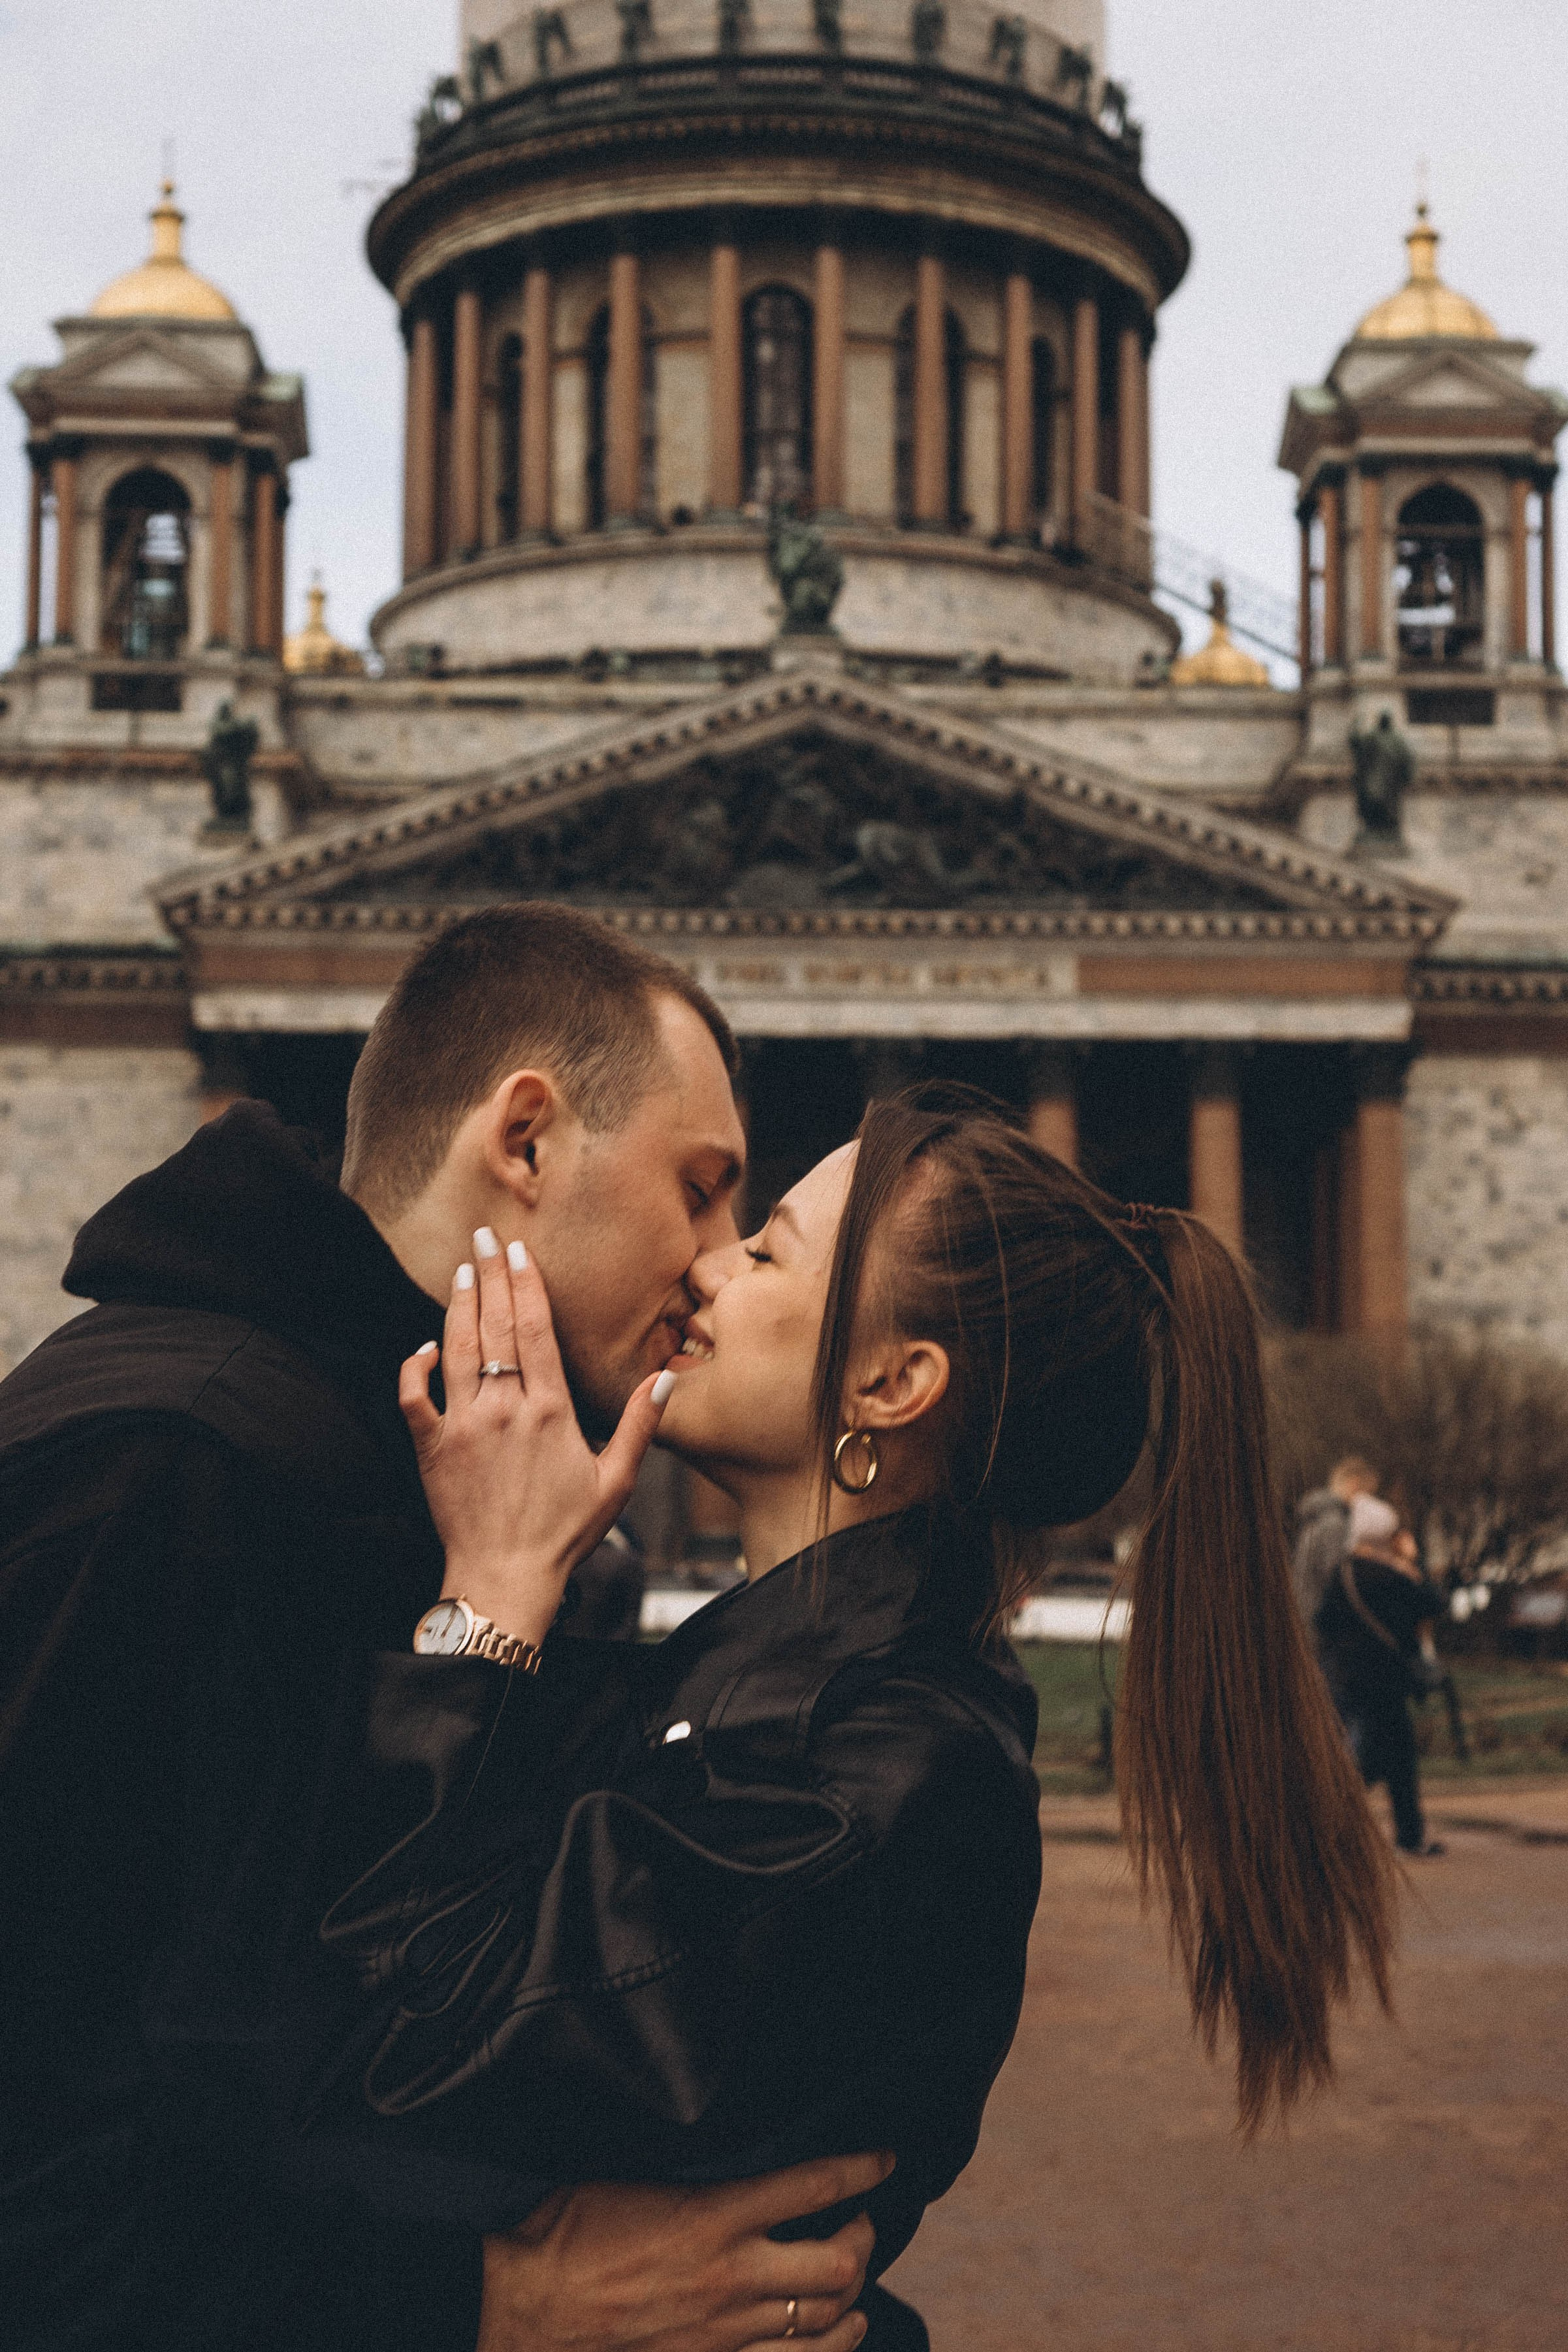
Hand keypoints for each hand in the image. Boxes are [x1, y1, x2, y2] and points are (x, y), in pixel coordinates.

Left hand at [401, 1228, 674, 1648]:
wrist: (505, 1578)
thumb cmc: (563, 1534)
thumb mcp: (615, 1482)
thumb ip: (639, 1425)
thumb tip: (665, 1377)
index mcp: (549, 1409)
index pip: (534, 1329)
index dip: (525, 1284)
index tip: (517, 1251)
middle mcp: (503, 1407)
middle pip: (494, 1326)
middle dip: (489, 1276)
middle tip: (482, 1237)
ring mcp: (462, 1424)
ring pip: (457, 1349)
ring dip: (459, 1307)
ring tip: (462, 1272)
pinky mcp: (431, 1448)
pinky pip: (413, 1397)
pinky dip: (415, 1367)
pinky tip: (425, 1346)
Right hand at [475, 2157, 889, 2351]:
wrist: (526, 2305)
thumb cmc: (569, 2232)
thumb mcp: (637, 2179)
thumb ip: (694, 2178)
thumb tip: (730, 2165)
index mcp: (714, 2214)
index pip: (812, 2186)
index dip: (860, 2169)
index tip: (885, 2161)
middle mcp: (732, 2274)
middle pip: (836, 2265)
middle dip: (862, 2241)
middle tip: (860, 2225)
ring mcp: (725, 2331)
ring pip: (823, 2323)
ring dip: (852, 2300)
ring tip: (855, 2283)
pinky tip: (835, 2339)